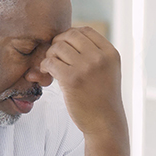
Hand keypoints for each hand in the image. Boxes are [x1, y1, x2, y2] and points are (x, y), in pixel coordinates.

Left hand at [43, 27, 144, 155]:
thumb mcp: (107, 71)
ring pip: (58, 47)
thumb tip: (66, 36)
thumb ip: (93, 53)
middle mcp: (100, 57)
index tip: (64, 48)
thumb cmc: (102, 98)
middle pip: (70, 35)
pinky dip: (45, 66)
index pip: (85, 30)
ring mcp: (87, 67)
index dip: (70, 35)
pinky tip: (48, 74)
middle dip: (58, 43)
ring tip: (51, 67)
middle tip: (54, 57)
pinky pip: (51, 62)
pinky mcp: (72, 79)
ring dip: (50, 55)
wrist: (105, 124)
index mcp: (110, 53)